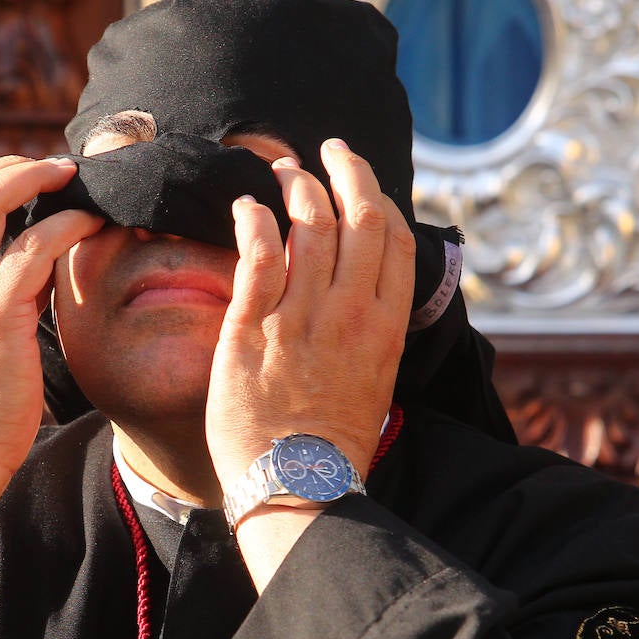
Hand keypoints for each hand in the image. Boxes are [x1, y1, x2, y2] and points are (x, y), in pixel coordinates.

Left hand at [205, 138, 414, 493]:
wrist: (299, 489)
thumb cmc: (332, 445)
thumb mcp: (373, 383)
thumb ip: (367, 335)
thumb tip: (361, 301)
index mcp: (386, 327)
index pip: (393, 240)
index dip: (378, 196)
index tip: (360, 177)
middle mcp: (350, 314)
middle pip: (357, 218)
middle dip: (344, 171)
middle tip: (327, 149)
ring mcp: (302, 319)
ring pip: (308, 227)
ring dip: (295, 187)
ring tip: (281, 169)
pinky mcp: (253, 330)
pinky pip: (258, 256)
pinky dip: (254, 220)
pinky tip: (245, 207)